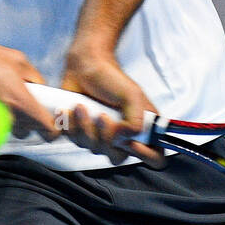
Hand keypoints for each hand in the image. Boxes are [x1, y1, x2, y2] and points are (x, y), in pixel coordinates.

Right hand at [0, 29, 58, 139]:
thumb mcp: (17, 58)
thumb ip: (35, 77)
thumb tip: (41, 89)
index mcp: (21, 102)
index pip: (48, 130)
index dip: (53, 128)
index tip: (50, 122)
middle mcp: (7, 118)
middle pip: (28, 131)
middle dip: (28, 120)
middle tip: (20, 102)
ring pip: (9, 131)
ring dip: (10, 121)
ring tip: (0, 100)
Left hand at [59, 45, 166, 167]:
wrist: (84, 67)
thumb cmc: (111, 78)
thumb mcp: (132, 95)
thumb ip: (136, 120)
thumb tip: (125, 139)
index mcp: (143, 128)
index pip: (155, 157)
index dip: (146, 156)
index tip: (131, 143)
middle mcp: (124, 137)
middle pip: (117, 157)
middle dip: (105, 137)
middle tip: (101, 116)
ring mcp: (102, 137)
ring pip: (93, 148)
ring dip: (85, 126)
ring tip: (81, 106)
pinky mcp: (82, 133)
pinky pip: (75, 141)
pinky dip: (70, 126)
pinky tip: (69, 111)